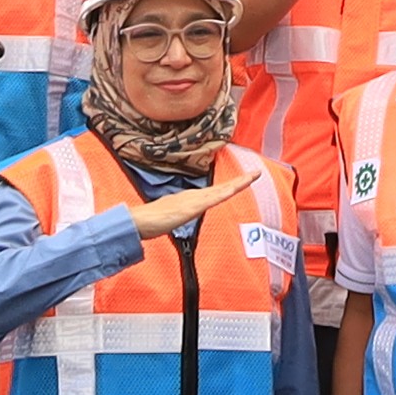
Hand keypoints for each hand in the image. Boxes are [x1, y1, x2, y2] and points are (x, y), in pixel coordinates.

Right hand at [128, 165, 259, 239]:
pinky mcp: (189, 208)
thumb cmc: (150, 221)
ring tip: (252, 177)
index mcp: (190, 199)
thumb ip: (176, 215)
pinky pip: (209, 201)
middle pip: (221, 188)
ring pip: (219, 191)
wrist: (138, 222)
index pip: (215, 192)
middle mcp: (193, 197)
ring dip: (236, 184)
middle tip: (257, 172)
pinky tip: (232, 190)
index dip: (230, 186)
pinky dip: (222, 194)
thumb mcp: (169, 218)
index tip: (245, 180)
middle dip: (240, 181)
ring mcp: (192, 201)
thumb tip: (179, 215)